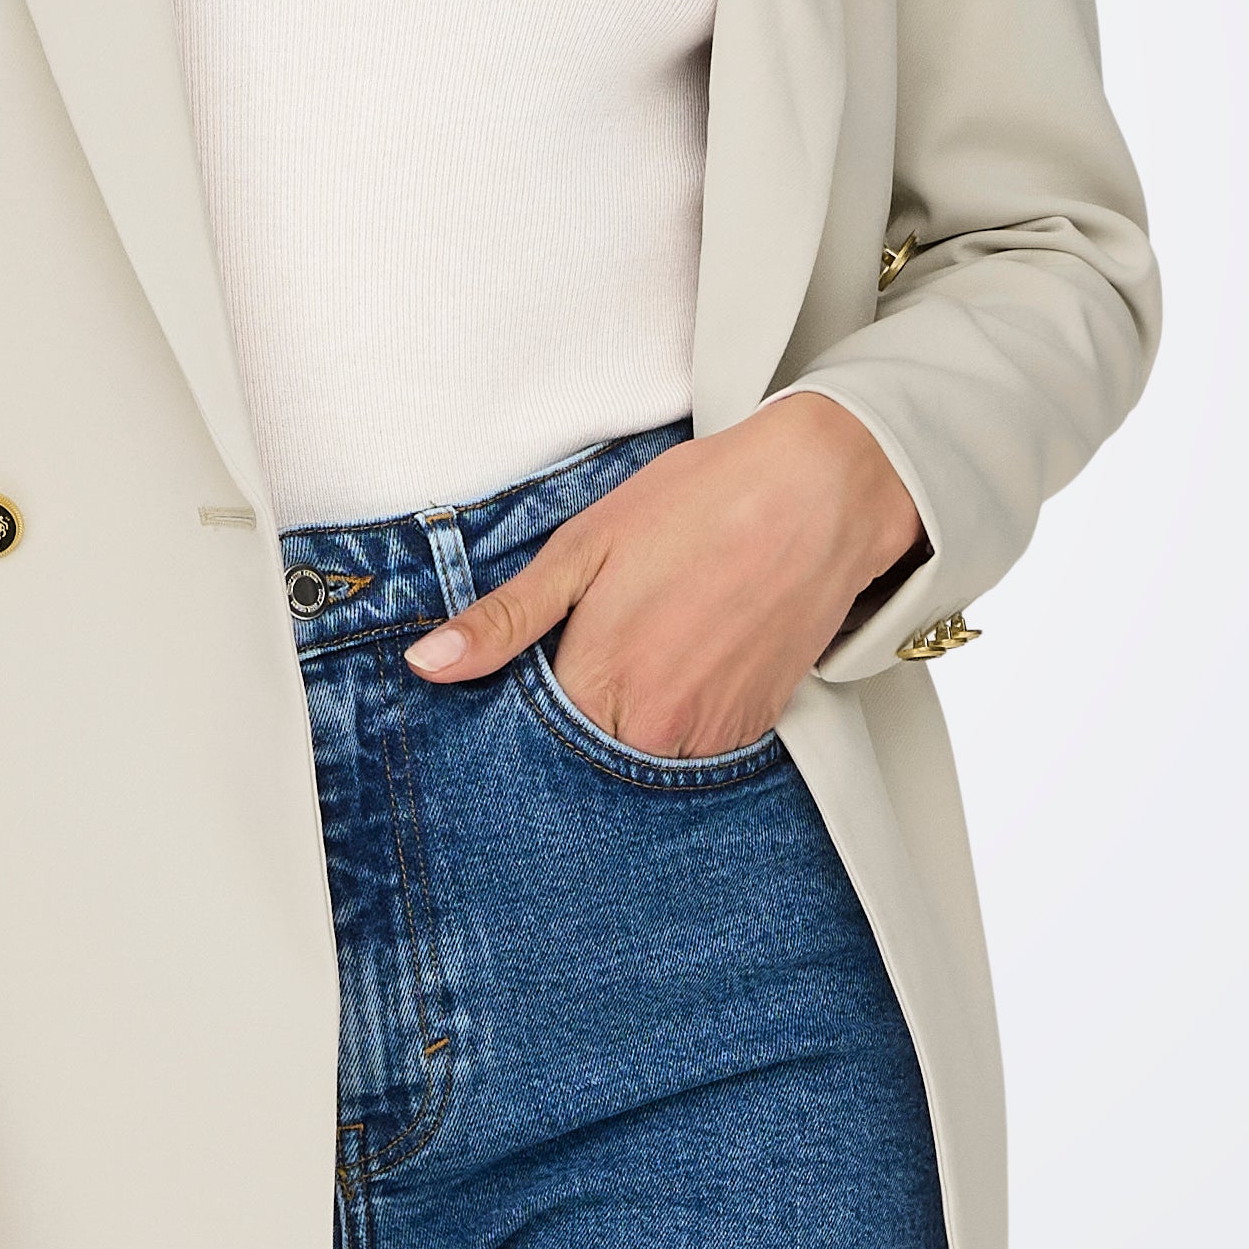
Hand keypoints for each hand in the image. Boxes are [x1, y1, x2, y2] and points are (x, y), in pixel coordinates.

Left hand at [403, 397, 923, 754]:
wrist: (818, 493)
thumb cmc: (702, 505)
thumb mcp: (583, 547)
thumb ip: (505, 619)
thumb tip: (430, 665)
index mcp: (600, 685)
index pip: (528, 739)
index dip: (519, 708)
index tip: (524, 676)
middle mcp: (656, 731)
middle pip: (585, 755)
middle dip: (574, 716)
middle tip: (593, 646)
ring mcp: (711, 738)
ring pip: (640, 755)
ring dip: (629, 719)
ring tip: (647, 644)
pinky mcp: (754, 731)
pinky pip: (695, 749)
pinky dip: (680, 717)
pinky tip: (685, 657)